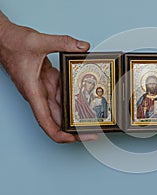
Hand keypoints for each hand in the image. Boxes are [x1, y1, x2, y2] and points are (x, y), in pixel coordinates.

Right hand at [0, 12, 97, 142]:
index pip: (46, 121)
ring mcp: (44, 88)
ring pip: (61, 106)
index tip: (73, 139)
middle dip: (74, 127)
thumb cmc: (13, 44)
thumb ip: (62, 42)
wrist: (3, 38)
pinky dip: (73, 95)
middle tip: (93, 130)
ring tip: (93, 117)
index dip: (59, 134)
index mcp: (33, 92)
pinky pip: (62, 92)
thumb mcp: (39, 41)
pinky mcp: (48, 81)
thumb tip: (83, 47)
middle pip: (57, 118)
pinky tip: (86, 96)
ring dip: (75, 113)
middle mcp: (39, 94)